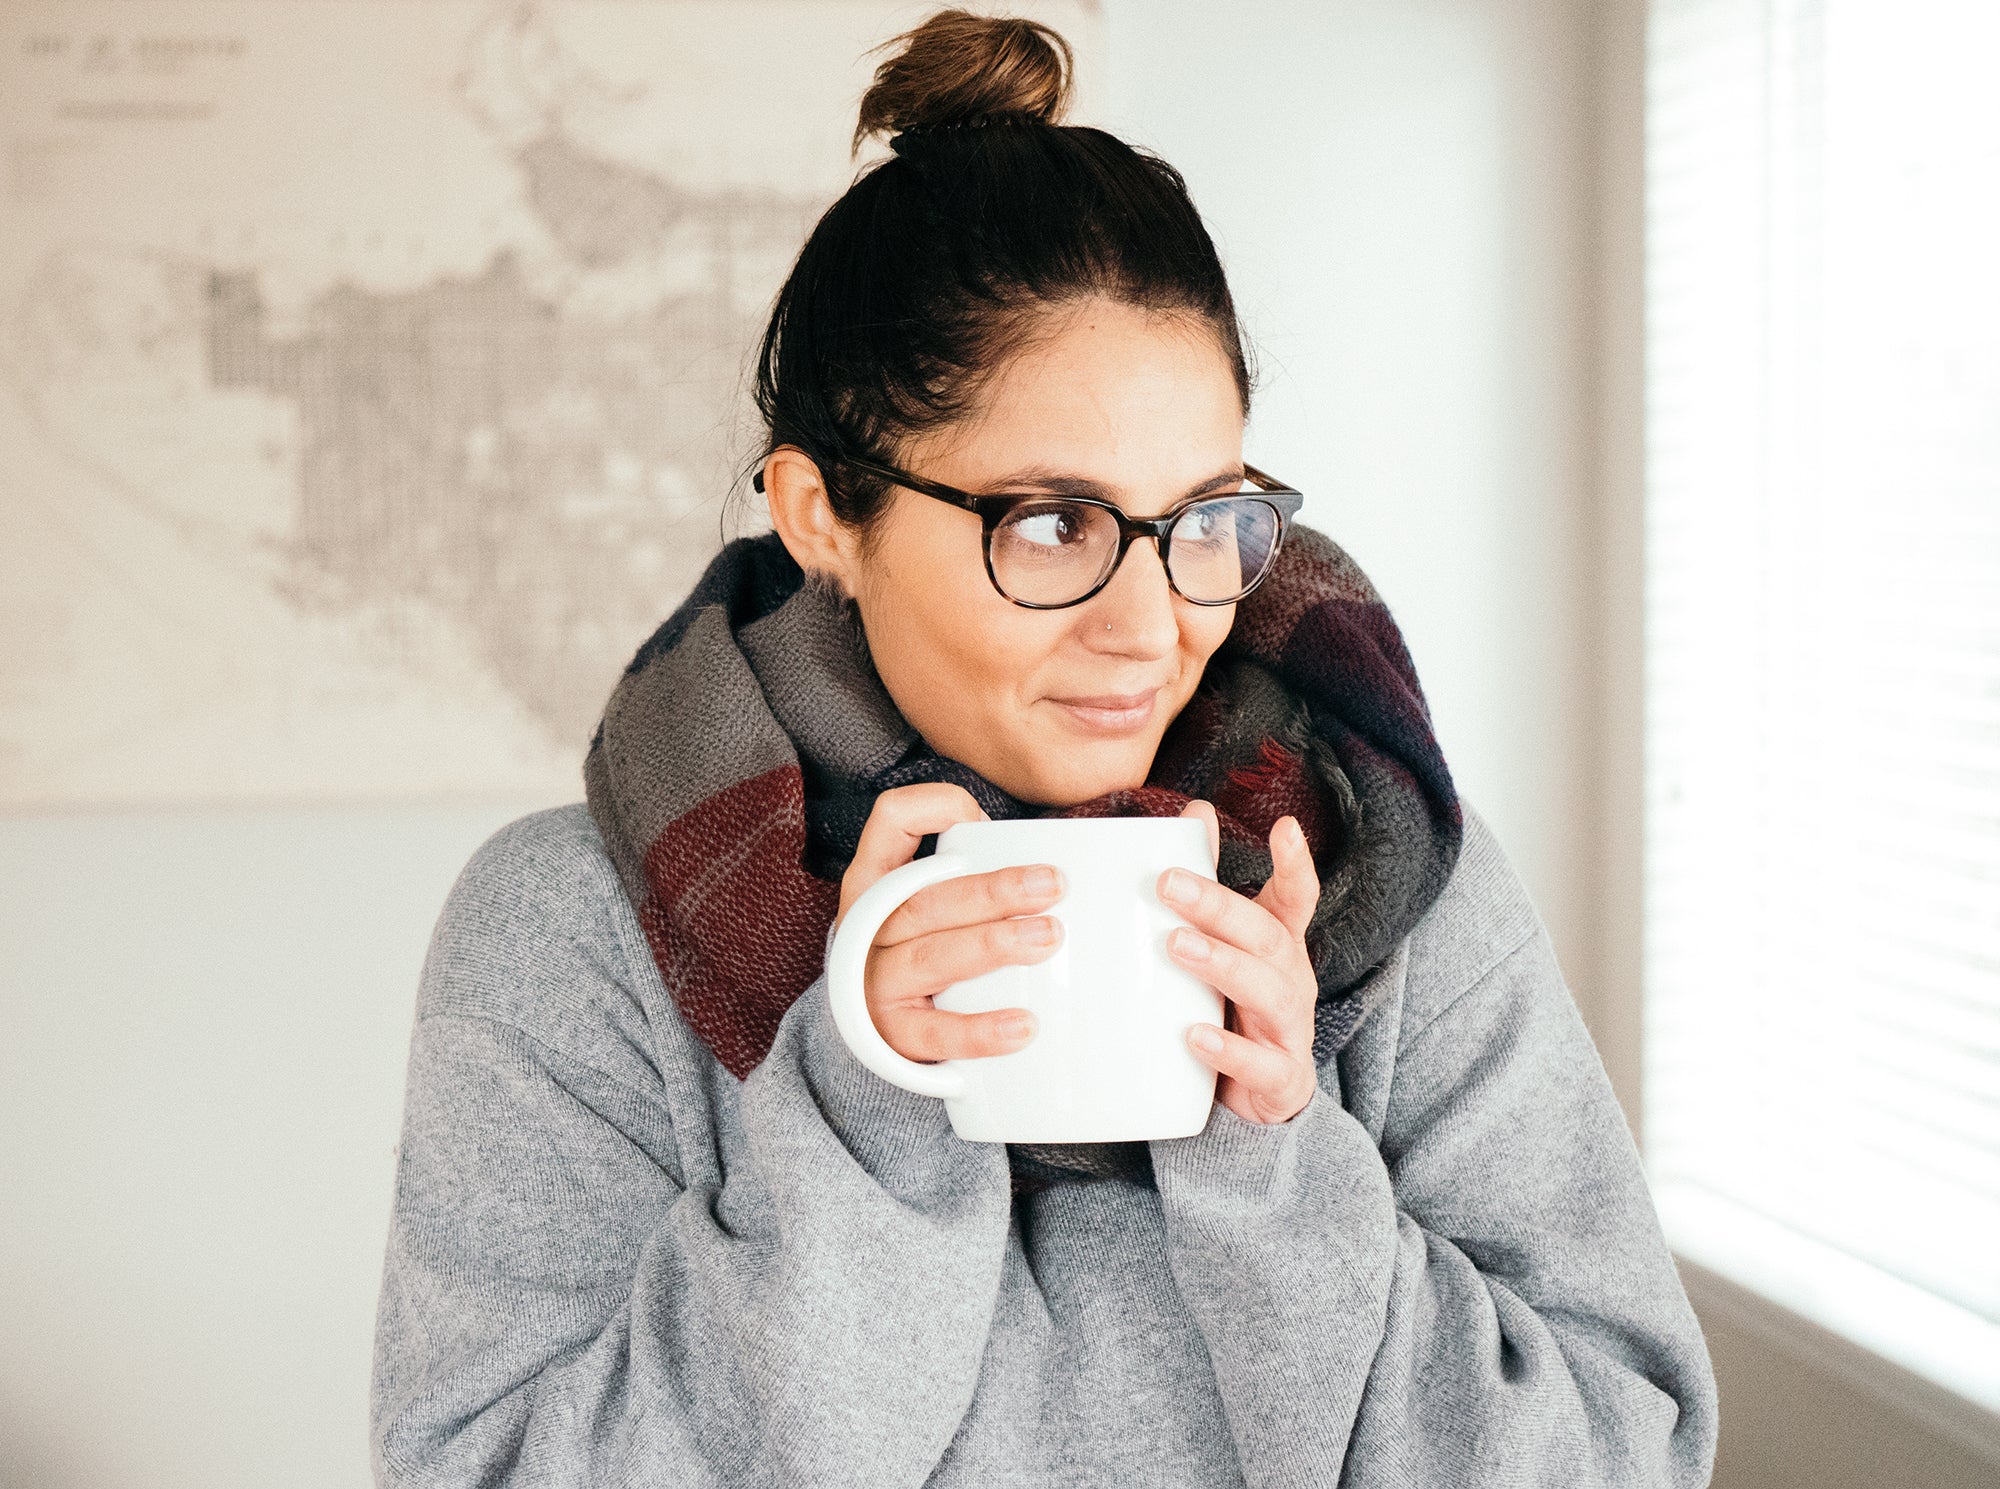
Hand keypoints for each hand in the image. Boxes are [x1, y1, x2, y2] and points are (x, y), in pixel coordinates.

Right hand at [835, 783, 1064, 1063]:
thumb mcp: (931, 896)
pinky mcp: (893, 1034)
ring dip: (993, 944)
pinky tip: (1023, 1025)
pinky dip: (980, 1031)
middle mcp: (866, 924)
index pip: (891, 820)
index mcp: (877, 877)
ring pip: (931, 956)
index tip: (990, 825)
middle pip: (925, 898)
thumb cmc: (926, 944)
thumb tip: (1050, 862)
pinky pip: (935, 1034)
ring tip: (1047, 938)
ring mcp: (876, 981)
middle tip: (1052, 886)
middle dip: (993, 891)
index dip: (935, 809)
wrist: (877, 1024)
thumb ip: (975, 865)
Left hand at [1158, 800, 1320, 1124]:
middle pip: (1268, 936)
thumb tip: (1196, 810)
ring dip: (1223, 965)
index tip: (1286, 827)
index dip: (1295, 864)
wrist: (1259, 1096)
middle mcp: (1292, 979)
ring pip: (1268, 992)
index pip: (1295, 898)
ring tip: (1177, 946)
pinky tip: (1194, 1036)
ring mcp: (1291, 1029)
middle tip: (1169, 884)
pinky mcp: (1281, 1077)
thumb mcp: (1228, 944)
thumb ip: (1213, 882)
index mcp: (1280, 944)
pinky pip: (1261, 1064)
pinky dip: (1229, 1050)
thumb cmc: (1235, 1004)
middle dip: (1221, 908)